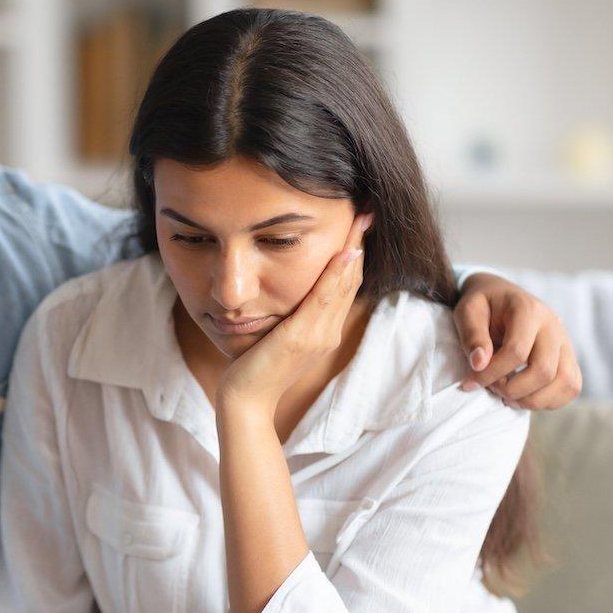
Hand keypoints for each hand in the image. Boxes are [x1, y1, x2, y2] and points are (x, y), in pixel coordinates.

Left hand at [217, 230, 366, 415]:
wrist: (246, 401)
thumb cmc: (254, 368)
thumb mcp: (277, 335)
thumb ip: (290, 314)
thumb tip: (288, 289)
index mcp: (324, 330)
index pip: (345, 285)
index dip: (354, 254)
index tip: (358, 224)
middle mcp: (328, 332)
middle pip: (351, 280)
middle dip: (358, 243)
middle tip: (367, 211)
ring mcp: (318, 335)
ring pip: (343, 285)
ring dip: (353, 249)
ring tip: (361, 219)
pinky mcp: (302, 337)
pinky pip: (324, 299)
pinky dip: (337, 274)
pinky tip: (345, 251)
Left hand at [454, 274, 582, 409]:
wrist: (503, 297)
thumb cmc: (483, 306)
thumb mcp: (468, 311)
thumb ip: (472, 335)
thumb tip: (479, 364)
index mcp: (528, 310)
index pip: (517, 351)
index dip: (491, 373)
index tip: (469, 382)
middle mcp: (553, 326)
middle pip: (544, 371)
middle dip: (513, 390)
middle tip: (492, 388)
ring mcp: (566, 342)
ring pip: (565, 382)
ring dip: (533, 400)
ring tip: (507, 397)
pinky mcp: (569, 357)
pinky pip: (571, 387)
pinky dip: (549, 401)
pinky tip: (524, 397)